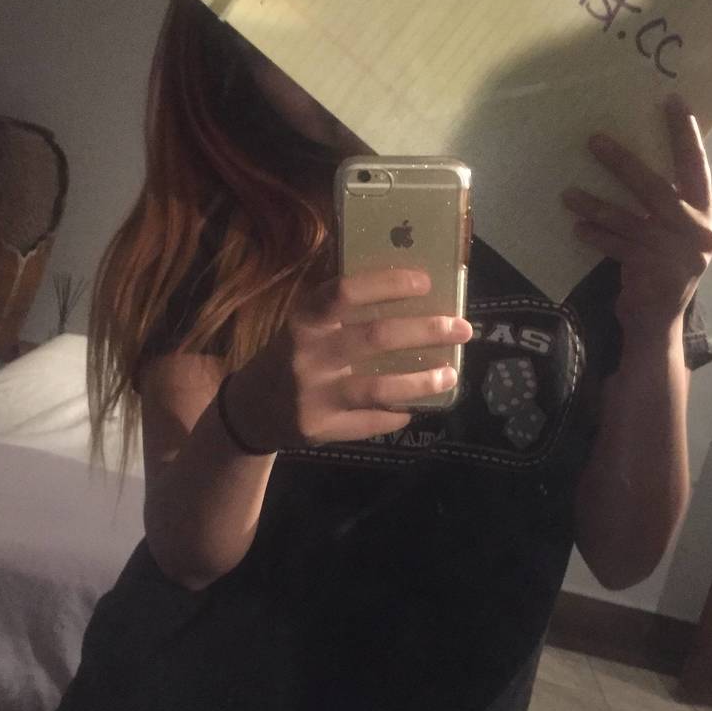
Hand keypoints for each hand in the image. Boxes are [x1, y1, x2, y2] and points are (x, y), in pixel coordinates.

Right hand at [222, 268, 472, 448]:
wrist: (250, 409)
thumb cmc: (290, 355)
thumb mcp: (305, 325)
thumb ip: (342, 310)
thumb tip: (413, 293)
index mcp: (304, 318)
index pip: (347, 291)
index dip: (389, 283)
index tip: (426, 282)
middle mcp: (307, 354)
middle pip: (376, 338)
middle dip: (426, 331)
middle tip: (461, 328)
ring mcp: (313, 394)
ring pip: (378, 387)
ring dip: (422, 381)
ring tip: (451, 374)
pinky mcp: (319, 428)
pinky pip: (370, 422)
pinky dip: (397, 414)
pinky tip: (416, 407)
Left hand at [562, 93, 711, 340]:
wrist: (657, 324)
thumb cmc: (661, 268)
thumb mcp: (672, 233)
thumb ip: (665, 203)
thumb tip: (630, 157)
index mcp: (706, 215)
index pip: (697, 166)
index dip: (685, 133)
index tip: (671, 100)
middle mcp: (698, 232)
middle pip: (657, 188)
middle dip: (624, 162)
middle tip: (594, 140)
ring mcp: (677, 254)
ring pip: (630, 219)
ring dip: (596, 204)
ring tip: (568, 194)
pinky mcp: (654, 274)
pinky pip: (617, 246)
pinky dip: (596, 236)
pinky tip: (577, 228)